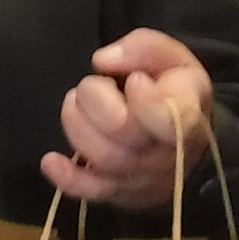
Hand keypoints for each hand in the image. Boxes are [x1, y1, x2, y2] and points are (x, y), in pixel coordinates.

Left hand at [39, 29, 212, 210]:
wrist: (187, 140)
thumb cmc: (175, 93)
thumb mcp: (173, 58)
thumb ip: (143, 48)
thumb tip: (103, 61)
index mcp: (186, 114)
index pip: (166, 120)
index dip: (144, 102)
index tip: (134, 81)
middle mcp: (167, 153)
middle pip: (121, 132)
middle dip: (95, 98)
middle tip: (92, 85)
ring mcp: (143, 177)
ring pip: (103, 159)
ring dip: (76, 124)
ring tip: (76, 104)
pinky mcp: (120, 191)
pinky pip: (92, 192)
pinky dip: (68, 179)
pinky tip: (50, 161)